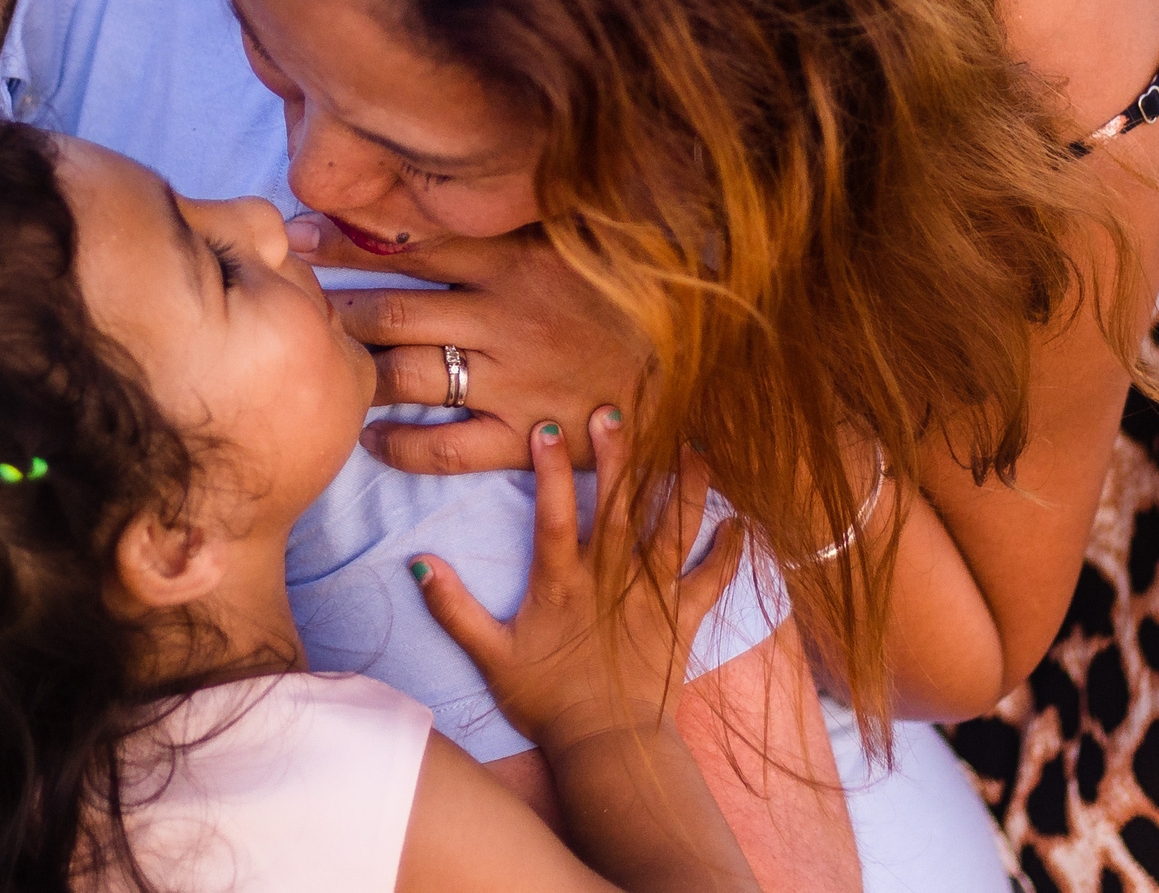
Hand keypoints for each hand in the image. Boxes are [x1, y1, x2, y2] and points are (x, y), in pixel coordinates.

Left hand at [290, 216, 648, 472]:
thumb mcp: (575, 237)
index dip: (344, 240)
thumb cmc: (626, 294)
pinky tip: (370, 440)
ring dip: (357, 373)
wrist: (700, 363)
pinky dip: (402, 446)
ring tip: (317, 368)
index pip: (410, 246)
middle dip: (333, 309)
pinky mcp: (530, 435)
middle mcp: (506, 318)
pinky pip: (450, 446)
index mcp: (515, 261)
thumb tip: (439, 187)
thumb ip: (510, 217)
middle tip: (286, 308)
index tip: (293, 233)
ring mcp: (516, 379)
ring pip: (410, 375)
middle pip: (394, 311)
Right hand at [411, 408, 742, 755]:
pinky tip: (740, 523)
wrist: (609, 747)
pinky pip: (712, 580)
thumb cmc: (547, 701)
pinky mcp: (683, 620)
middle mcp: (609, 580)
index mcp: (561, 583)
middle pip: (618, 507)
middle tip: (618, 410)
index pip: (555, 514)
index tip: (549, 427)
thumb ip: (453, 607)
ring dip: (683, 487)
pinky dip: (729, 552)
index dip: (551, 471)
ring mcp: (651, 597)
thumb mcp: (490, 655)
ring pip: (672, 530)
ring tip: (691, 447)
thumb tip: (418, 563)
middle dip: (619, 456)